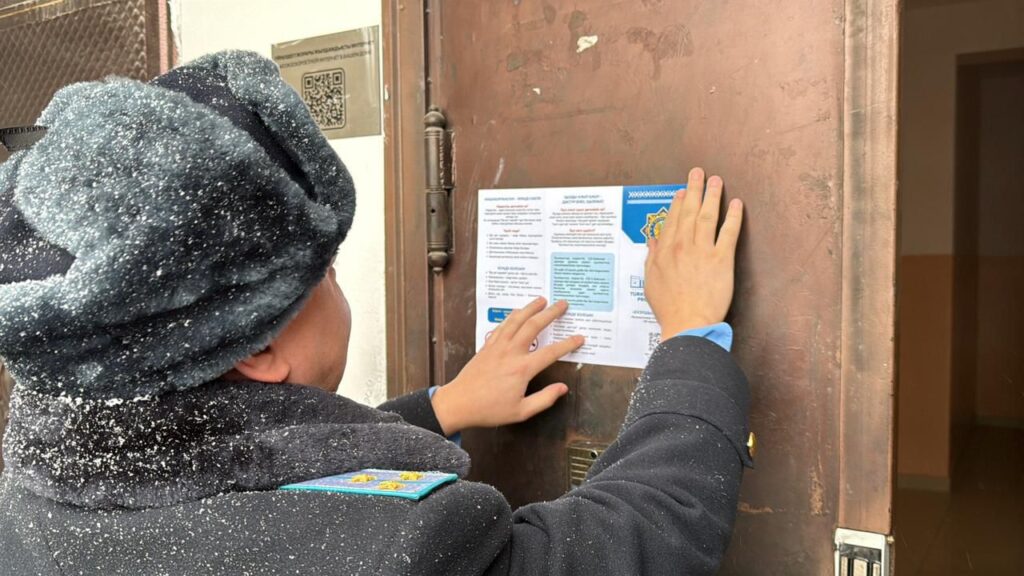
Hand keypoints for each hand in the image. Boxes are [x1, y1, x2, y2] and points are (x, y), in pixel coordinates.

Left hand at [431, 297, 583, 435]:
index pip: (551, 352)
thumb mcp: (521, 411)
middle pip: (534, 326)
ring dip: (531, 308)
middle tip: (563, 304)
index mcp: (522, 369)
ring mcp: (497, 347)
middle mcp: (511, 353)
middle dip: (551, 313)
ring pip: (516, 320)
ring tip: (542, 300)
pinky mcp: (487, 346)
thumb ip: (544, 399)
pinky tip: (518, 313)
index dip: (568, 344)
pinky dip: (512, 316)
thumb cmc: (489, 410)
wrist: (459, 403)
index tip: (580, 338)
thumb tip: (562, 388)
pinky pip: (502, 326)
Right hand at [645, 167, 742, 340]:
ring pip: (706, 216)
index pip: (671, 221)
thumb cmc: (669, 308)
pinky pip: (728, 233)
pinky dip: (732, 217)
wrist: (687, 323)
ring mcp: (702, 251)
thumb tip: (653, 241)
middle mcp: (682, 246)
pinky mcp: (721, 260)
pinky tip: (736, 204)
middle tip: (698, 173)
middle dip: (694, 189)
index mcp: (664, 252)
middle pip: (688, 212)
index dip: (677, 204)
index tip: (681, 192)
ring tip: (716, 181)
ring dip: (712, 196)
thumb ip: (652, 258)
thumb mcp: (651, 282)